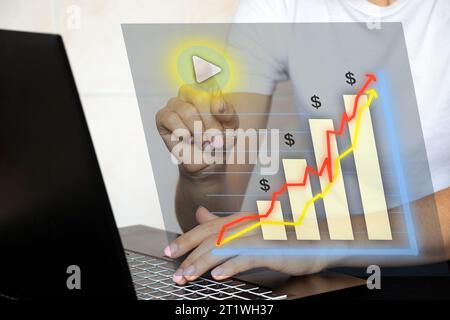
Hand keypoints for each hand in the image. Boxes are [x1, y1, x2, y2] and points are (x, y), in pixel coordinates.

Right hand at [156, 85, 238, 173]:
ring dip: (197, 130)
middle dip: (210, 123)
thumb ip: (228, 113)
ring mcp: (175, 104)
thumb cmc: (218, 139)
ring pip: (187, 111)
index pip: (213, 90)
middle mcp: (189, 93)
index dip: (219, 112)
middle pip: (200, 99)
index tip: (223, 128)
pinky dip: (183, 132)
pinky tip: (188, 139)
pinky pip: (171, 118)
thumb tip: (218, 103)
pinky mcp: (162, 116)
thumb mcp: (230, 126)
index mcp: (207, 91)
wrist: (208, 160)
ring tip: (202, 141)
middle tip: (214, 139)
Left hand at [164, 207, 335, 284]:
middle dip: (189, 253)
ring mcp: (259, 235)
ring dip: (203, 263)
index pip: (207, 228)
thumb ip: (223, 223)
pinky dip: (231, 265)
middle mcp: (246, 224)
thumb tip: (200, 214)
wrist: (318, 239)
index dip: (186, 239)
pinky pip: (248, 257)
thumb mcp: (250, 227)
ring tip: (188, 275)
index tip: (170, 251)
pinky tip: (219, 275)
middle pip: (211, 237)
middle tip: (175, 270)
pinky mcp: (271, 248)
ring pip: (224, 247)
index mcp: (240, 219)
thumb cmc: (283, 236)